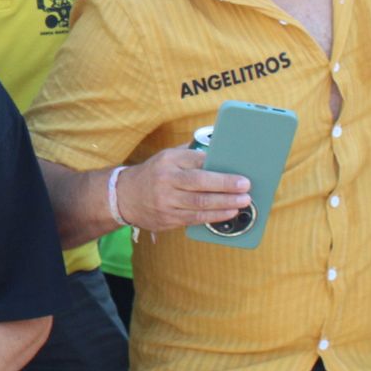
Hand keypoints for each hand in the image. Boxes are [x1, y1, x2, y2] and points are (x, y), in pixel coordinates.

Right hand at [116, 147, 251, 232]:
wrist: (124, 196)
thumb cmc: (154, 174)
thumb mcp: (167, 157)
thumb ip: (191, 155)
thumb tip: (220, 151)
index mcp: (168, 161)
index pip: (198, 162)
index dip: (219, 169)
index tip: (239, 174)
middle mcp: (166, 180)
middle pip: (200, 183)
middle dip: (226, 186)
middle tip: (245, 188)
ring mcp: (165, 201)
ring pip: (199, 204)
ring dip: (224, 204)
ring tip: (242, 202)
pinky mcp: (167, 219)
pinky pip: (194, 218)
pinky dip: (213, 216)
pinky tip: (227, 213)